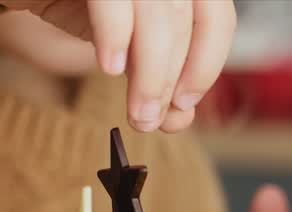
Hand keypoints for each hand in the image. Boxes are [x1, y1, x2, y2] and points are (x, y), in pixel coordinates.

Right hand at [0, 0, 235, 132]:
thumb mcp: (124, 46)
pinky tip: (109, 68)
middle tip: (148, 120)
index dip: (206, 64)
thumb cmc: (74, 3)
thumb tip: (179, 119)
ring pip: (158, 12)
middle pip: (186, 19)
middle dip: (169, 79)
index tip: (185, 104)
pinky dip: (115, 34)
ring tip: (136, 112)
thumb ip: (153, 77)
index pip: (216, 15)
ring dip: (150, 72)